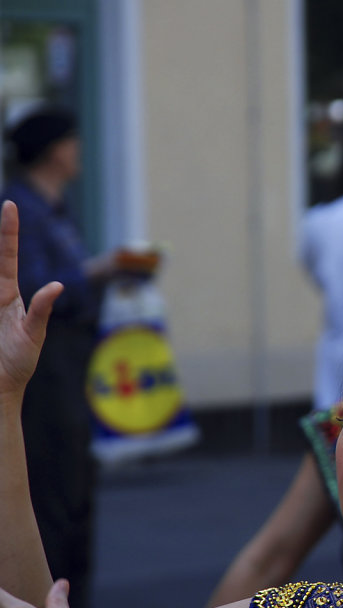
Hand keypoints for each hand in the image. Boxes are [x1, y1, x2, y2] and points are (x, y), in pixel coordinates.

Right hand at [0, 201, 62, 396]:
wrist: (0, 387)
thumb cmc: (19, 362)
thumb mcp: (34, 335)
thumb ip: (42, 311)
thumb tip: (57, 286)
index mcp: (6, 294)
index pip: (4, 256)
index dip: (7, 231)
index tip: (10, 205)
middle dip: (0, 236)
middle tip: (6, 206)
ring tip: (3, 267)